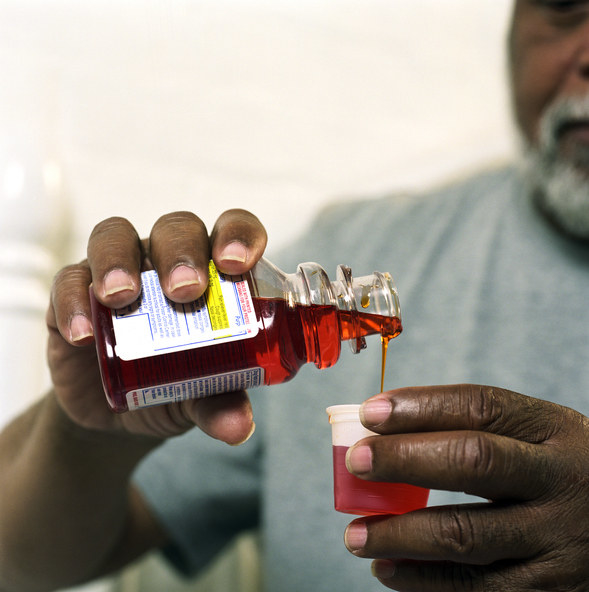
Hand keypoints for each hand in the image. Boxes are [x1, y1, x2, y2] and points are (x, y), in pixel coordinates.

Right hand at [46, 209, 266, 442]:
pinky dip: (73, 301)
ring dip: (119, 262)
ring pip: (115, 237)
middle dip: (181, 252)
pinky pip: (69, 281)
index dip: (238, 235)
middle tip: (186, 291)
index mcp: (212, 273)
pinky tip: (84, 335)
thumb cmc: (175, 386)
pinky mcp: (75, 295)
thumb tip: (237, 428)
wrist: (118, 415)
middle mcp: (166, 262)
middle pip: (174, 229)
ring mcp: (120, 273)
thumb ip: (222, 404)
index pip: (232, 231)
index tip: (238, 264)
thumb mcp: (201, 398)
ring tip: (123, 298)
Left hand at [343, 384, 588, 590]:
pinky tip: (388, 570)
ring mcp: (560, 542)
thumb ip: (478, 433)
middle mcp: (562, 482)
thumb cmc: (557, 475)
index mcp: (553, 431)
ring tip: (355, 534)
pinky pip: (478, 591)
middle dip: (404, 459)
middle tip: (356, 462)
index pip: (481, 406)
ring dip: (399, 535)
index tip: (369, 412)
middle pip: (474, 462)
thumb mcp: (538, 440)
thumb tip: (383, 430)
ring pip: (466, 536)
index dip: (420, 406)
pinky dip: (424, 582)